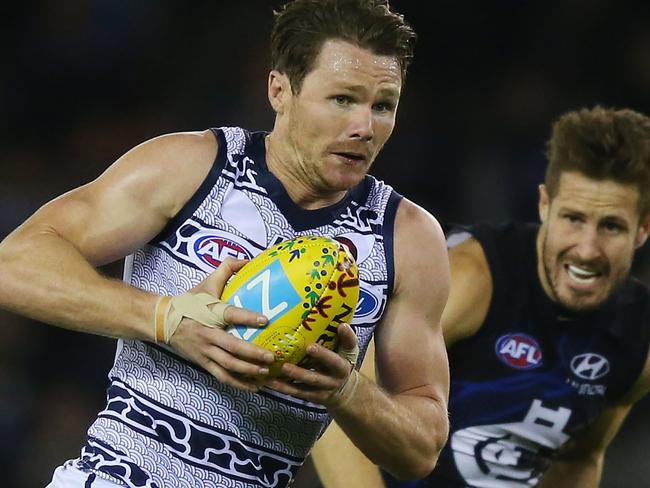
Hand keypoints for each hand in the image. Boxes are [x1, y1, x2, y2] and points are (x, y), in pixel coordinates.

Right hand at [170, 258, 274, 391]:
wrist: (163, 320)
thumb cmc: (190, 301)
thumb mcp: (207, 282)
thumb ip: (228, 268)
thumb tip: (249, 259)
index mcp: (210, 313)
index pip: (230, 314)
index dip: (248, 317)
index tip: (266, 320)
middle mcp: (208, 334)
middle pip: (231, 347)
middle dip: (252, 354)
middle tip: (272, 357)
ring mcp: (205, 351)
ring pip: (227, 366)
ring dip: (247, 371)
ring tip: (266, 373)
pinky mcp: (203, 363)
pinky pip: (222, 377)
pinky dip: (238, 383)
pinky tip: (254, 386)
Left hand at [265, 323, 359, 405]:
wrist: (344, 390)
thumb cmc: (342, 362)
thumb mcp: (349, 351)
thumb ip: (346, 339)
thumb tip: (342, 324)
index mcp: (342, 367)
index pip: (335, 360)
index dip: (323, 355)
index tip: (311, 346)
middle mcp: (332, 381)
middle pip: (316, 377)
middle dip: (303, 370)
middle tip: (292, 360)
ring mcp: (320, 391)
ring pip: (304, 386)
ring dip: (290, 379)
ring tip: (276, 371)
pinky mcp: (310, 397)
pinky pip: (295, 392)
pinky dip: (282, 387)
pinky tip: (270, 381)